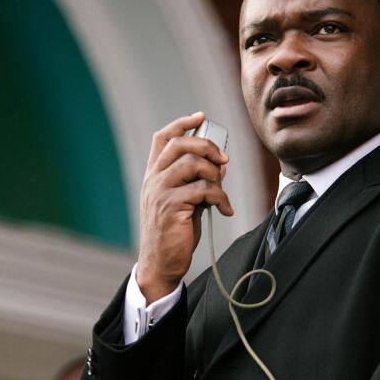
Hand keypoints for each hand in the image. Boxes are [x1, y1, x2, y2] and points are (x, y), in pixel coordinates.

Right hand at [136, 112, 232, 302]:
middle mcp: (154, 179)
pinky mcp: (171, 206)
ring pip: (192, 163)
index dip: (182, 123)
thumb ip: (198, 182)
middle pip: (180, 144)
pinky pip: (203, 189)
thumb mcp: (185, 203)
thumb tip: (221, 165)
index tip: (201, 116)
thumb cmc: (173, 234)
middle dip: (208, 146)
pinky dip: (221, 198)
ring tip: (220, 192)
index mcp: (154, 175)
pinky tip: (225, 210)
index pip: (162, 138)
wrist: (160, 263)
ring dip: (214, 174)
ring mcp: (160, 191)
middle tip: (223, 160)